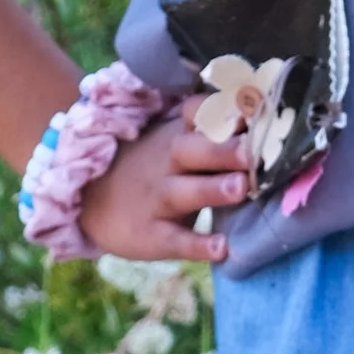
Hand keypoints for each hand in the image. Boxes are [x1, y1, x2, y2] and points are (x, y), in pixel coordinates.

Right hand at [75, 109, 248, 262]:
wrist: (88, 201)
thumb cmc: (153, 167)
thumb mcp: (176, 141)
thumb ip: (216, 131)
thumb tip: (265, 112)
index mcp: (178, 135)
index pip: (198, 113)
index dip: (224, 109)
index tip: (254, 104)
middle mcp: (168, 162)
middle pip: (195, 150)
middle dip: (224, 149)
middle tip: (253, 150)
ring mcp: (158, 198)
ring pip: (185, 191)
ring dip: (213, 189)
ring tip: (239, 188)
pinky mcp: (152, 234)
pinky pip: (175, 239)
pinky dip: (197, 245)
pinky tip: (222, 249)